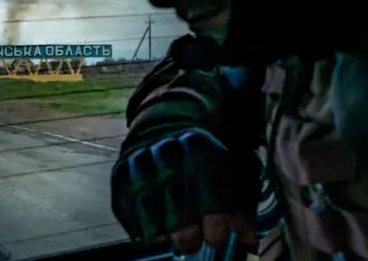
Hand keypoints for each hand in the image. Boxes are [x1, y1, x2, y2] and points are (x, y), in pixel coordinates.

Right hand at [111, 128, 260, 253]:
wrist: (166, 124)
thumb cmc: (203, 156)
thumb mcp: (228, 170)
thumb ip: (239, 205)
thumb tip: (248, 239)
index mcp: (198, 146)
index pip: (206, 186)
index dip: (213, 218)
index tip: (216, 237)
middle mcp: (166, 150)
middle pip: (173, 199)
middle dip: (185, 231)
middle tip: (192, 243)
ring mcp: (139, 160)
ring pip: (146, 206)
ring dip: (159, 232)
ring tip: (169, 241)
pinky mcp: (119, 172)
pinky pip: (123, 205)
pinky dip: (135, 224)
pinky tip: (149, 232)